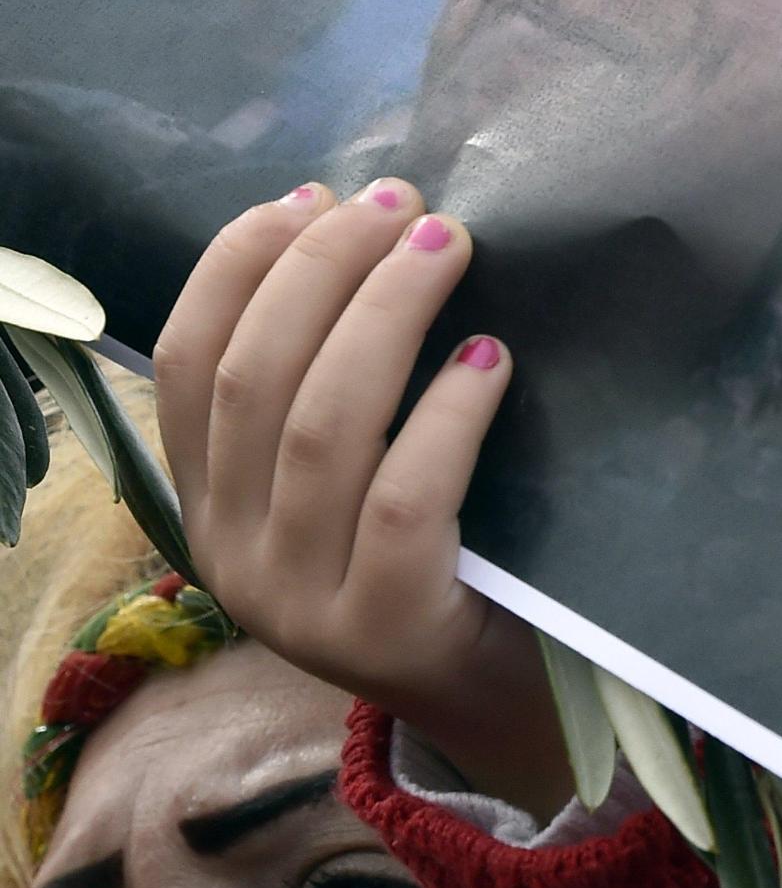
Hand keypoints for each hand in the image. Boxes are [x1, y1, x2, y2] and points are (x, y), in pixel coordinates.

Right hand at [152, 179, 571, 815]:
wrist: (485, 693)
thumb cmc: (431, 552)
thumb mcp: (349, 473)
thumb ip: (331, 380)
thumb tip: (364, 223)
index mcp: (207, 500)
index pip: (184, 362)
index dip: (237, 266)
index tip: (309, 194)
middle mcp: (231, 549)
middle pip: (255, 377)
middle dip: (325, 268)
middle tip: (405, 201)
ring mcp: (299, 598)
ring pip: (323, 427)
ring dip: (386, 315)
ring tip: (448, 244)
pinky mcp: (382, 628)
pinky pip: (404, 500)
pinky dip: (446, 416)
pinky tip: (489, 359)